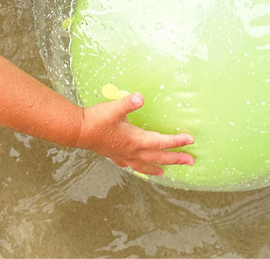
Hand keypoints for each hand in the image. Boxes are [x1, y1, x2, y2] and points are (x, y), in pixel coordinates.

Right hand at [76, 92, 194, 175]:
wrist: (78, 130)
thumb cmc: (96, 119)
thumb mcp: (113, 108)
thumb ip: (128, 103)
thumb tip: (140, 97)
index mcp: (135, 139)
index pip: (161, 142)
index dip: (176, 141)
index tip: (190, 140)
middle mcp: (131, 151)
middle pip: (158, 157)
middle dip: (175, 159)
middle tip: (191, 161)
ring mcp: (122, 155)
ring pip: (144, 165)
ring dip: (157, 168)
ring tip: (165, 173)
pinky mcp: (113, 154)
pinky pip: (129, 164)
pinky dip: (137, 167)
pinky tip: (134, 166)